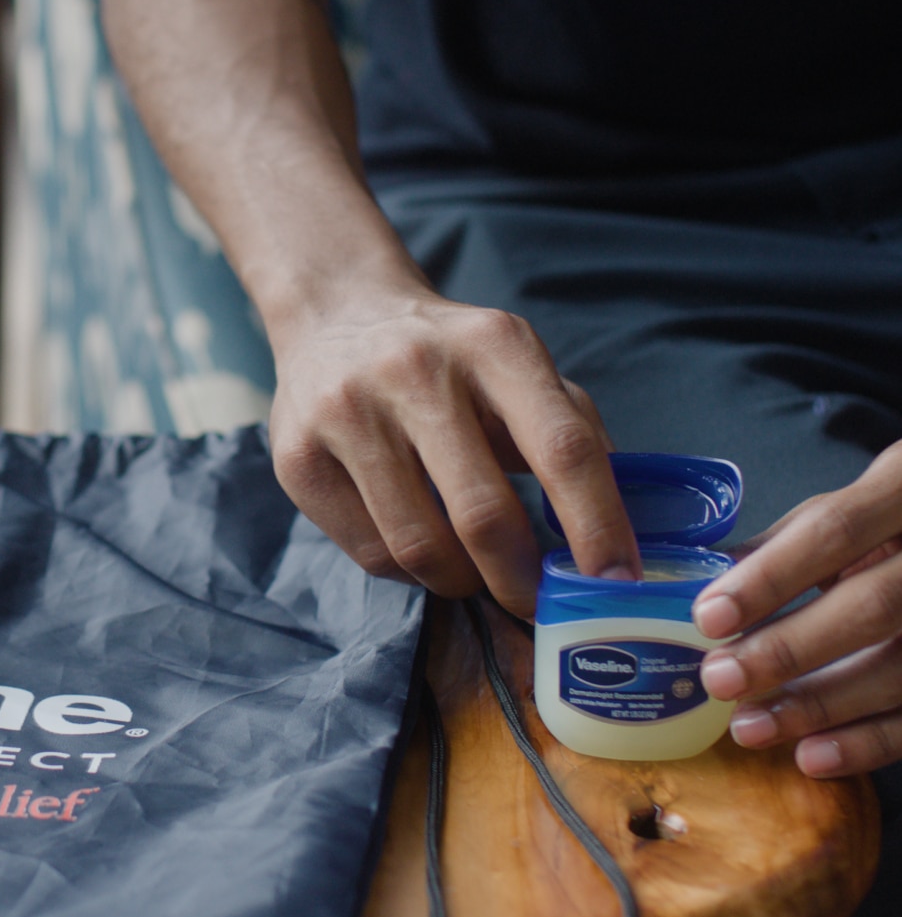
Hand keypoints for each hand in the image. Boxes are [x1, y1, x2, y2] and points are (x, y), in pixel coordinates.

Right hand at [267, 279, 641, 617]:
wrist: (336, 313)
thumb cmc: (447, 355)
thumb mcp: (516, 363)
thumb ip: (571, 428)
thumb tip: (619, 526)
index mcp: (493, 345)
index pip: (561, 447)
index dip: (596, 524)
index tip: (615, 580)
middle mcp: (416, 371)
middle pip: (484, 514)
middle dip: (520, 580)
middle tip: (534, 602)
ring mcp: (348, 411)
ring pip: (420, 547)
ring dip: (460, 581)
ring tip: (470, 572)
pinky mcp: (297, 455)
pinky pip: (369, 553)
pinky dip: (408, 572)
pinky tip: (419, 547)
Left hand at [695, 439, 901, 776]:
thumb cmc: (888, 521)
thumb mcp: (844, 510)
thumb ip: (781, 545)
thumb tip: (700, 588)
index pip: (836, 530)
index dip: (772, 576)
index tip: (709, 616)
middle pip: (873, 606)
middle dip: (790, 648)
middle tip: (719, 678)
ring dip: (820, 705)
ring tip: (750, 726)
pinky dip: (869, 742)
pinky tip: (812, 756)